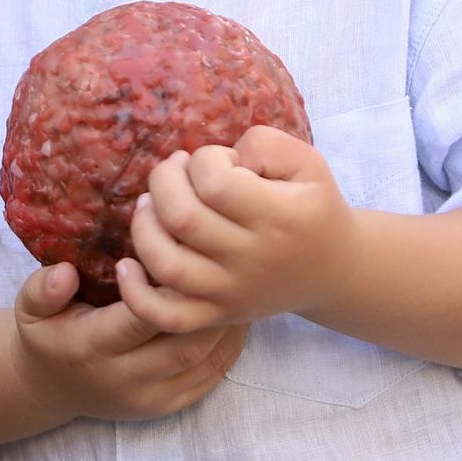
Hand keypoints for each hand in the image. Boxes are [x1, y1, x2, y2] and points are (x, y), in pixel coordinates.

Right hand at [7, 262, 247, 423]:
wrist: (49, 388)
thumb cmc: (47, 334)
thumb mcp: (29, 306)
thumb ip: (43, 288)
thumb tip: (66, 272)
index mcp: (91, 347)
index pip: (140, 316)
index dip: (162, 285)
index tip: (173, 251)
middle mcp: (124, 378)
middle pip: (183, 342)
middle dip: (208, 305)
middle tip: (224, 264)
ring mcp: (150, 397)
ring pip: (203, 360)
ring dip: (226, 324)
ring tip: (236, 284)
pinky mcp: (167, 406)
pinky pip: (210, 378)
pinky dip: (228, 347)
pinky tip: (234, 317)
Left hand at [117, 128, 360, 333]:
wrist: (334, 269)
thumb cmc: (312, 206)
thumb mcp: (306, 161)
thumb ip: (263, 144)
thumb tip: (221, 158)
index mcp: (279, 217)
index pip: (215, 183)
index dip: (203, 160)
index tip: (216, 161)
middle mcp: (253, 259)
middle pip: (181, 218)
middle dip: (164, 180)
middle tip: (176, 170)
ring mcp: (232, 293)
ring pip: (166, 264)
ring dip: (144, 225)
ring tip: (151, 205)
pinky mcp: (217, 315)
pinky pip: (166, 317)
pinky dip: (136, 294)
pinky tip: (127, 264)